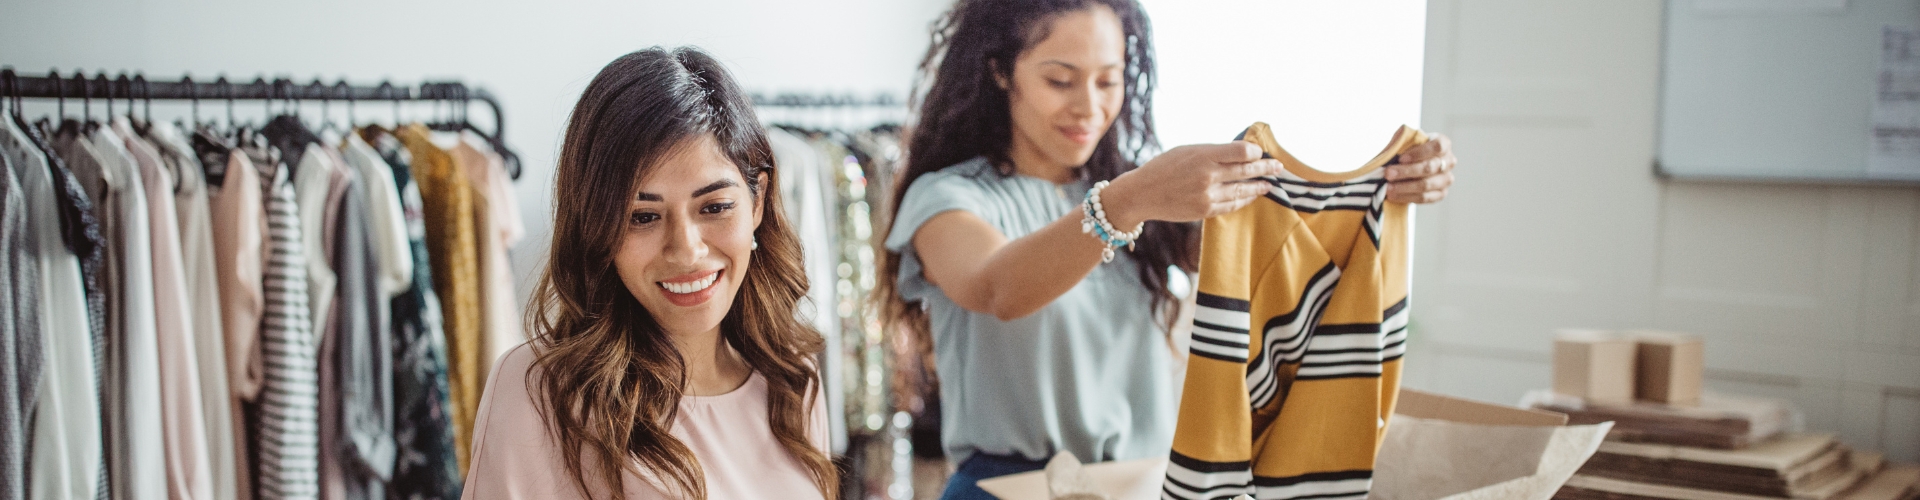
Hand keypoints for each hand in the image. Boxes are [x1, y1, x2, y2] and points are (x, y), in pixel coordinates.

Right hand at [1102, 142, 1282, 225]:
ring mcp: (1207, 196)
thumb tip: (1241, 152)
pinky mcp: (1205, 211)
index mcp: (1203, 156)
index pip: (1242, 152)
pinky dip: (1243, 200)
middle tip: (1278, 167)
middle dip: (1266, 169)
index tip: (1261, 153)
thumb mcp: (1187, 150)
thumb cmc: (1164, 167)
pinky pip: (1232, 206)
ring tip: (1268, 184)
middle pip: (1246, 171)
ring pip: (1242, 191)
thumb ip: (1213, 152)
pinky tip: (1251, 196)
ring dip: (1258, 187)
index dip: (1256, 152)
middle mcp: (1208, 176)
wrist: (1142, 193)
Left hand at [1385, 134, 1455, 203]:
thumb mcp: (1403, 142)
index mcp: (1443, 143)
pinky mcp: (1441, 194)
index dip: (1419, 153)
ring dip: (1405, 187)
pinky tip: (1394, 196)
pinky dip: (1408, 197)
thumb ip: (1401, 139)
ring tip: (1388, 188)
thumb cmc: (1407, 152)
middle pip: (1430, 167)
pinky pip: (1425, 198)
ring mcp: (1447, 179)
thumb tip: (1400, 134)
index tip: (1401, 158)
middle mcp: (1449, 161)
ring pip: (1427, 184)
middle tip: (1388, 174)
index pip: (1437, 147)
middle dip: (1406, 171)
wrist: (1408, 168)